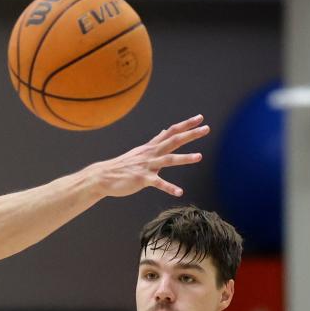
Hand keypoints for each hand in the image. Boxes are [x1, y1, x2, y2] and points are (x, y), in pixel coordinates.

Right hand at [88, 114, 208, 198]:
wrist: (103, 177)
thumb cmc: (122, 166)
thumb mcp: (140, 151)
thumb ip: (154, 142)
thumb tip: (164, 131)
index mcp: (151, 147)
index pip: (171, 131)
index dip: (186, 125)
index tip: (200, 118)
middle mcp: (151, 153)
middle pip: (174, 141)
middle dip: (191, 135)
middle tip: (206, 129)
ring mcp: (147, 166)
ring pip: (168, 159)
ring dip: (184, 158)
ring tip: (199, 157)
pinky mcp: (142, 179)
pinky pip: (158, 183)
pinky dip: (169, 187)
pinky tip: (179, 192)